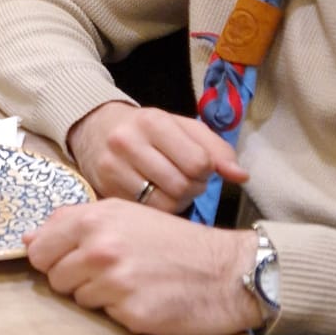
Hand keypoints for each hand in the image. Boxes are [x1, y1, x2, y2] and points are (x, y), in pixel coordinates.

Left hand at [25, 201, 261, 334]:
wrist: (226, 270)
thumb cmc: (174, 242)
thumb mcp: (125, 215)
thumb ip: (74, 222)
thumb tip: (29, 239)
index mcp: (95, 221)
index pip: (40, 250)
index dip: (52, 258)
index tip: (71, 259)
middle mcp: (101, 250)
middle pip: (56, 277)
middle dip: (77, 277)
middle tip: (114, 270)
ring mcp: (116, 284)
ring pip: (79, 299)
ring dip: (101, 296)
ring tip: (134, 282)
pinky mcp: (133, 315)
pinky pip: (107, 317)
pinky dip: (124, 312)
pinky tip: (148, 298)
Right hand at [67, 100, 248, 210]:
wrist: (94, 129)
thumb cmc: (147, 129)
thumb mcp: (181, 127)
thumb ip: (215, 148)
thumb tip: (241, 176)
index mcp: (153, 121)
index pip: (198, 161)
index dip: (206, 171)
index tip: (199, 167)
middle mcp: (128, 142)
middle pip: (182, 185)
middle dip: (193, 188)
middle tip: (188, 181)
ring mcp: (113, 168)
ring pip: (165, 203)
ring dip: (178, 201)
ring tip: (173, 188)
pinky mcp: (105, 190)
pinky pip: (147, 212)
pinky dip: (159, 208)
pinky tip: (155, 195)